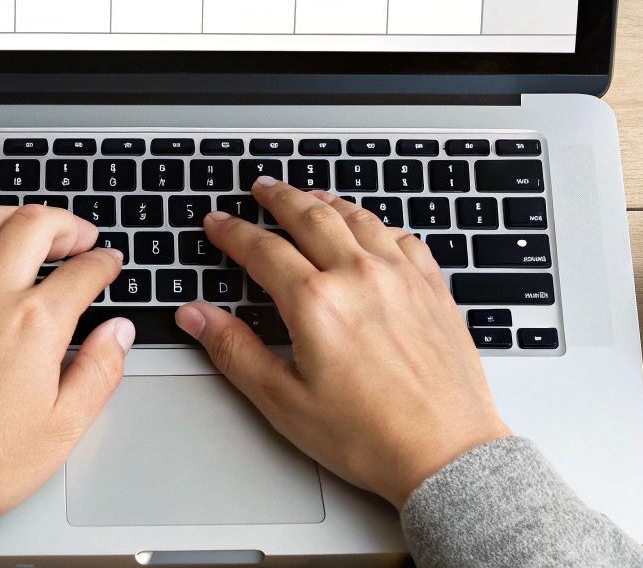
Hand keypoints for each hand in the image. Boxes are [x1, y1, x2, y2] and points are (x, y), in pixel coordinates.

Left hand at [0, 203, 133, 528]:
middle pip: (31, 225)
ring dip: (8, 217)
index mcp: (32, 325)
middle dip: (65, 223)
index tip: (108, 265)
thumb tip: (118, 333)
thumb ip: (99, 372)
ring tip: (23, 230)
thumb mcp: (63, 429)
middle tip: (77, 237)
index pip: (82, 271)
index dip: (104, 263)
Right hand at [175, 178, 509, 506]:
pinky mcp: (433, 288)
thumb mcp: (284, 401)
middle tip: (261, 188)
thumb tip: (195, 316)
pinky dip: (378, 225)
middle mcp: (359, 275)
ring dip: (327, 202)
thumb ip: (234, 350)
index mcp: (315, 302)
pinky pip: (402, 238)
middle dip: (278, 198)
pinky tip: (372, 231)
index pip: (261, 248)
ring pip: (358, 218)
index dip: (232, 232)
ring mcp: (401, 277)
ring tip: (311, 197)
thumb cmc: (370, 436)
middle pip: (310, 215)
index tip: (217, 224)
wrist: (447, 454)